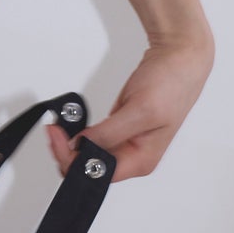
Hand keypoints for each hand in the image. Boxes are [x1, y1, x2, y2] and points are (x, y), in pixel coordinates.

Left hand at [45, 31, 213, 181]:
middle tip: (54, 130)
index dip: (72, 160)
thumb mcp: (140, 109)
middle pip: (90, 168)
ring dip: (70, 144)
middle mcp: (132, 157)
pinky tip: (69, 126)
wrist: (179, 58)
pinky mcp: (118, 129)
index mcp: (141, 160)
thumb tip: (81, 147)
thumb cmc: (172, 83)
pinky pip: (92, 140)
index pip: (97, 174)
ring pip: (88, 155)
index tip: (58, 138)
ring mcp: (124, 143)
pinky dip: (78, 134)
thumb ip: (109, 133)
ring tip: (59, 127)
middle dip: (67, 152)